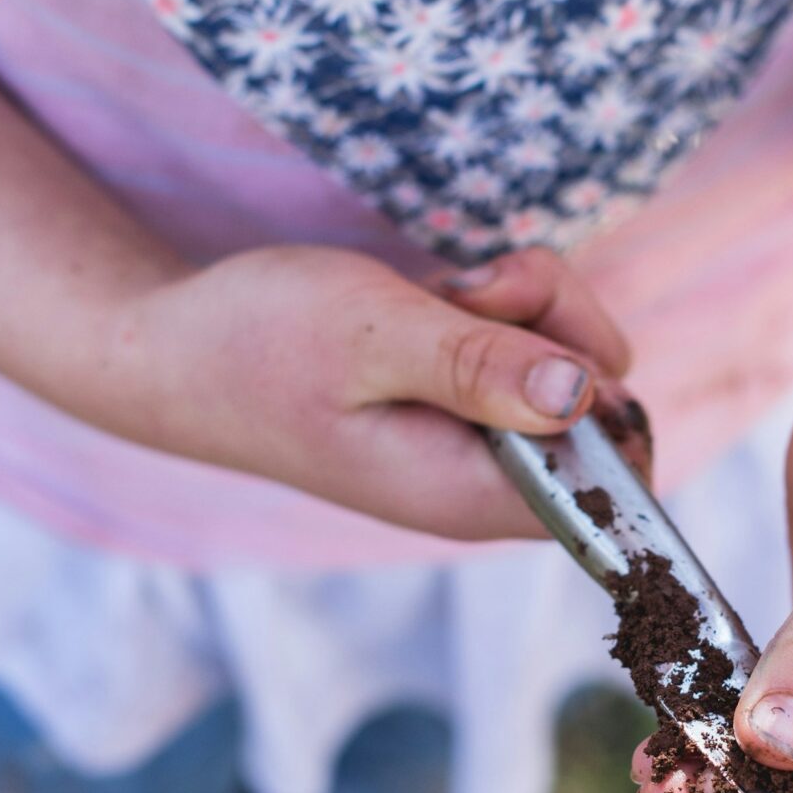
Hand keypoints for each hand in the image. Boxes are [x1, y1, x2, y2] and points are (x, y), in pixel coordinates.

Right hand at [110, 244, 631, 541]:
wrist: (176, 347)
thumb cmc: (258, 342)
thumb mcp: (371, 337)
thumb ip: (477, 366)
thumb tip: (583, 395)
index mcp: (469, 495)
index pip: (616, 486)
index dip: (608, 400)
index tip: (534, 343)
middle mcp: (487, 481)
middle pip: (608, 405)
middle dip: (561, 324)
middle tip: (470, 297)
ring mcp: (480, 441)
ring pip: (576, 360)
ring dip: (525, 302)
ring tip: (438, 298)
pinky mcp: (468, 400)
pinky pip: (533, 344)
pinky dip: (499, 303)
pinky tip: (435, 300)